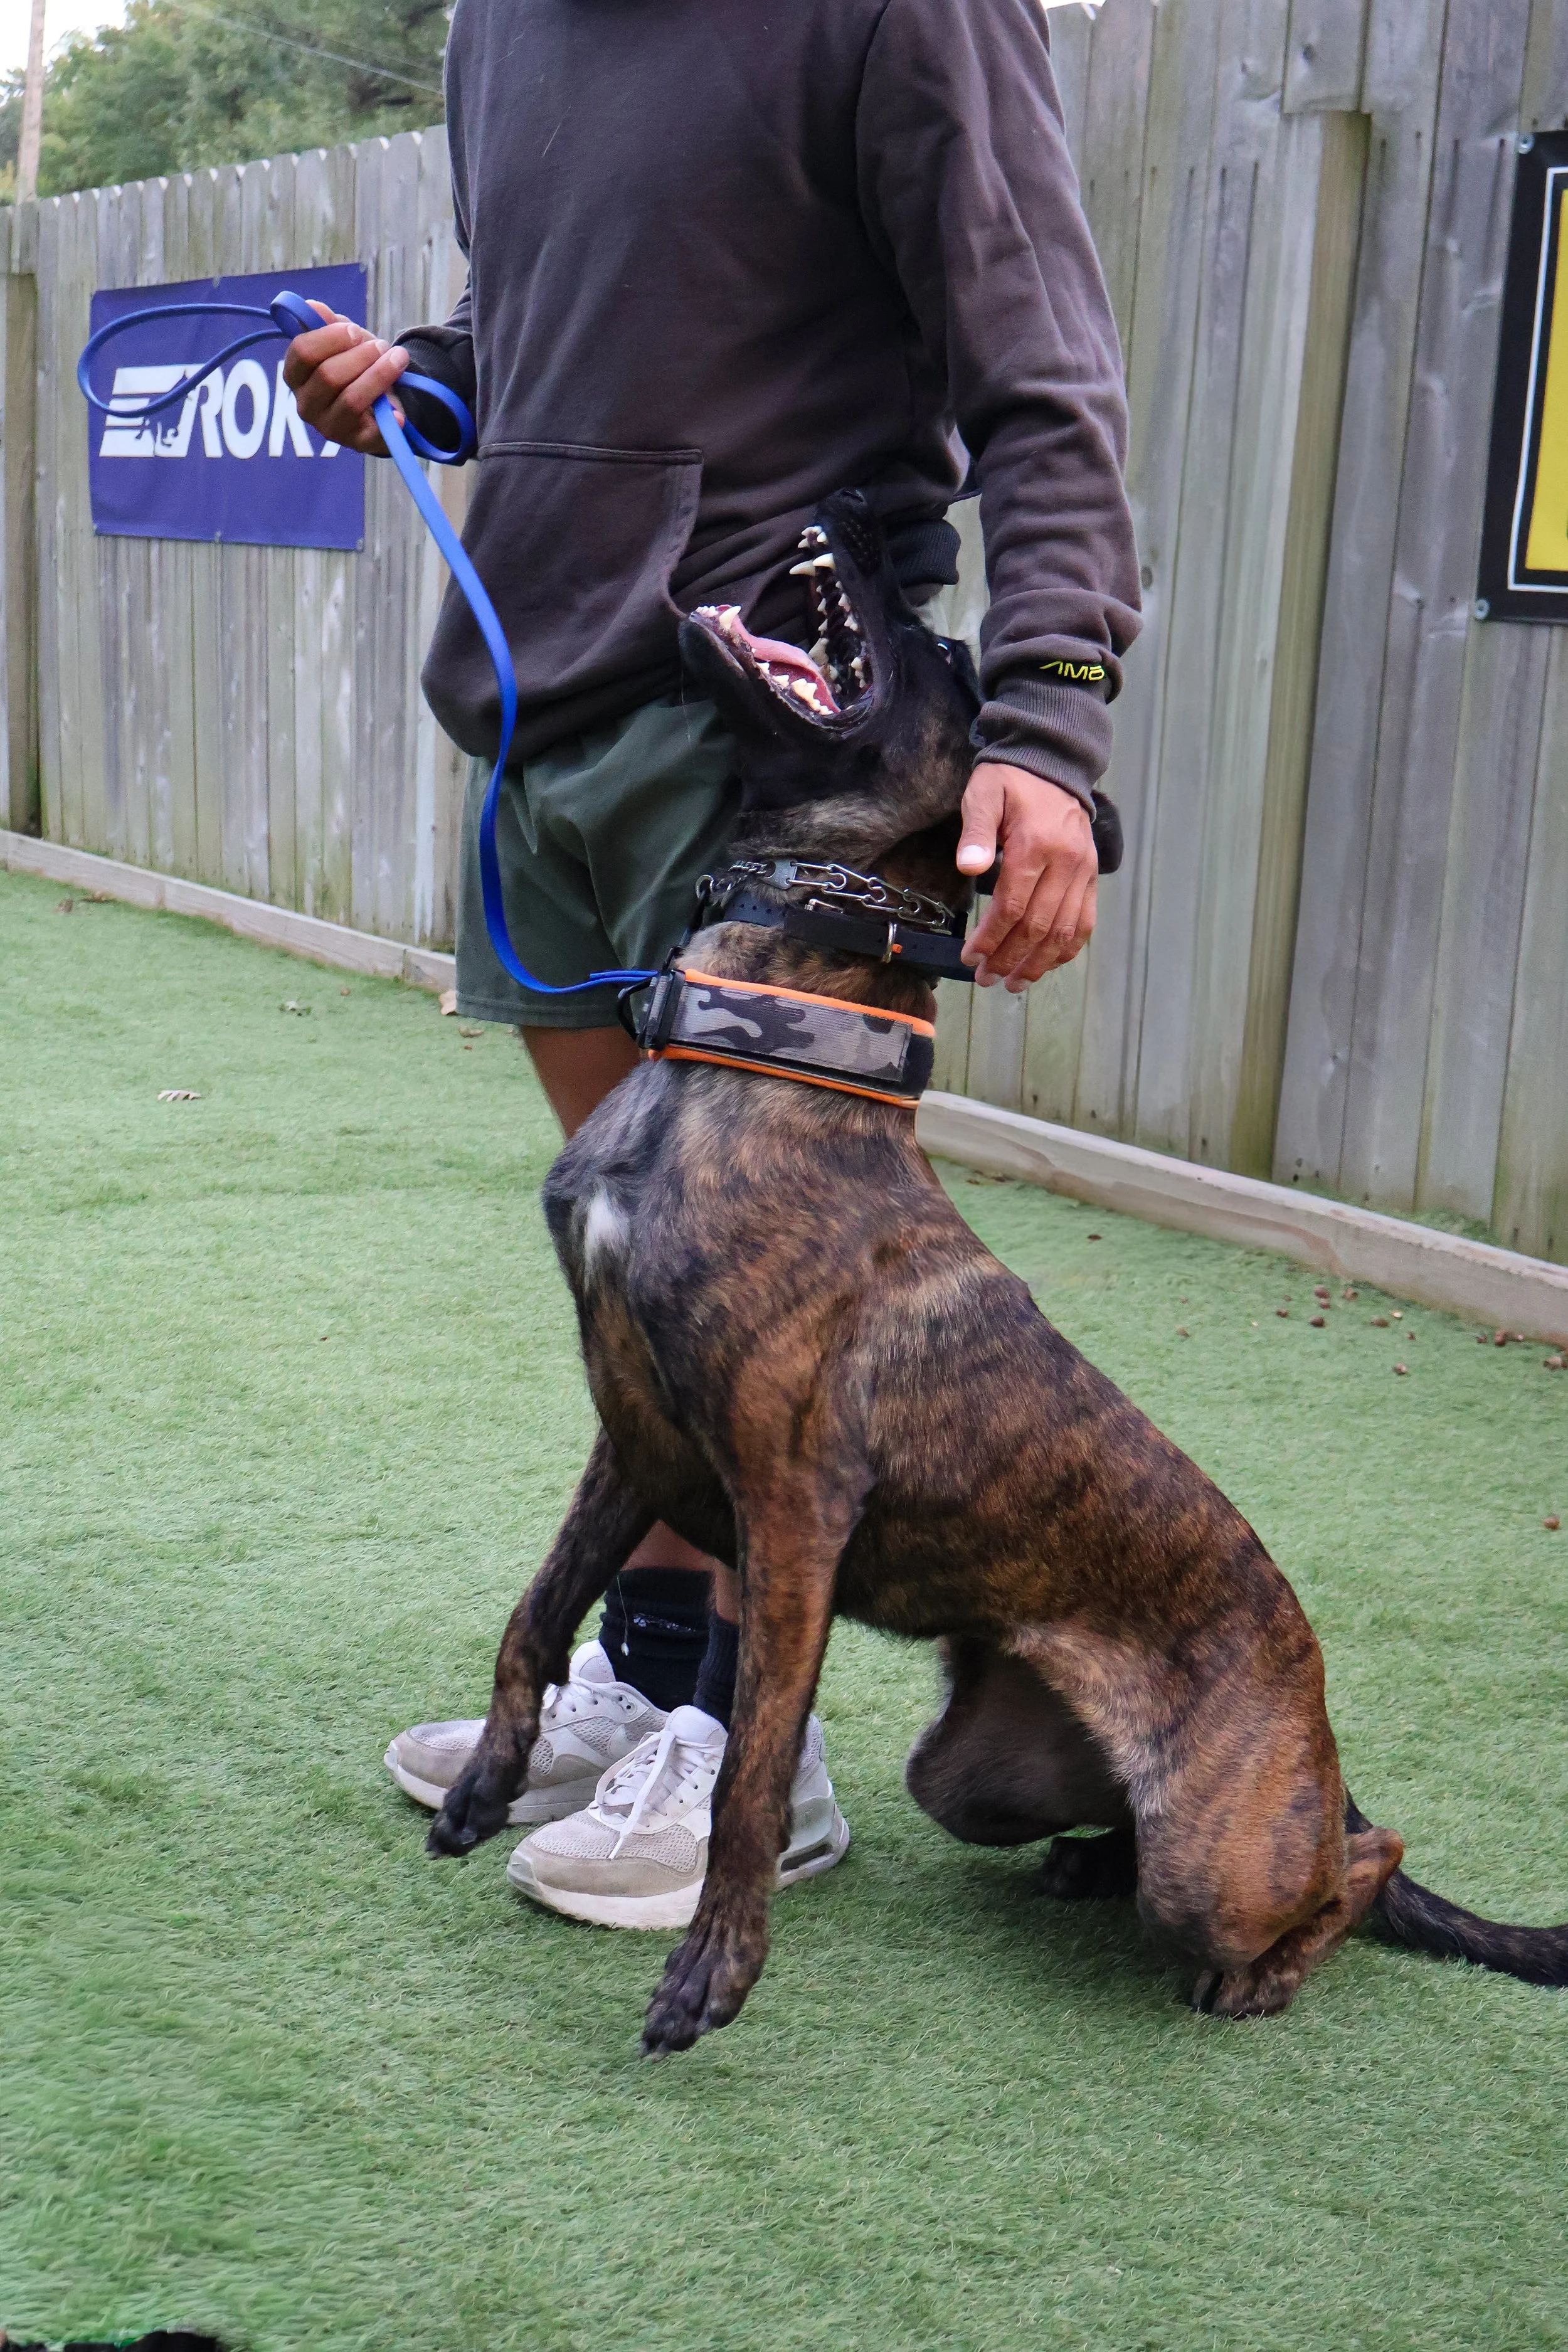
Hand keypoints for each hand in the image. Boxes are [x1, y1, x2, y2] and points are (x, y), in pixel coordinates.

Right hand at [281, 300, 408, 455]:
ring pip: (352, 399)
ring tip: (399, 359)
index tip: (354, 331)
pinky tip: (399, 412)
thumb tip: (313, 307)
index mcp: (296, 376)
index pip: (302, 352)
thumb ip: (328, 323)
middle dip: (361, 355)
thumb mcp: (343, 340)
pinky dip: (390, 418)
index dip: (330, 337)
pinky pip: (374, 430)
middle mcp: (307, 405)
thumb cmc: (357, 365)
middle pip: (329, 375)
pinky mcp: (357, 443)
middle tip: (382, 346)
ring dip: (380, 374)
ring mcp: (331, 427)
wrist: (383, 400)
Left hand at [957, 762, 1097, 988]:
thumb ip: (975, 831)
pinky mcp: (1092, 875)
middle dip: (1009, 957)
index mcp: (1036, 845)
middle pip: (1038, 925)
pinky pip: (1085, 920)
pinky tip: (1047, 964)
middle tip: (986, 978)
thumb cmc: (1010, 781)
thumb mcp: (983, 793)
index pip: (1012, 906)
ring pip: (1064, 930)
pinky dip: (1068, 948)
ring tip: (1014, 983)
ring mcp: (1084, 871)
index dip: (990, 937)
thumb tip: (968, 866)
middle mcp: (1066, 863)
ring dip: (1038, 962)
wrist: (1052, 762)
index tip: (970, 957)